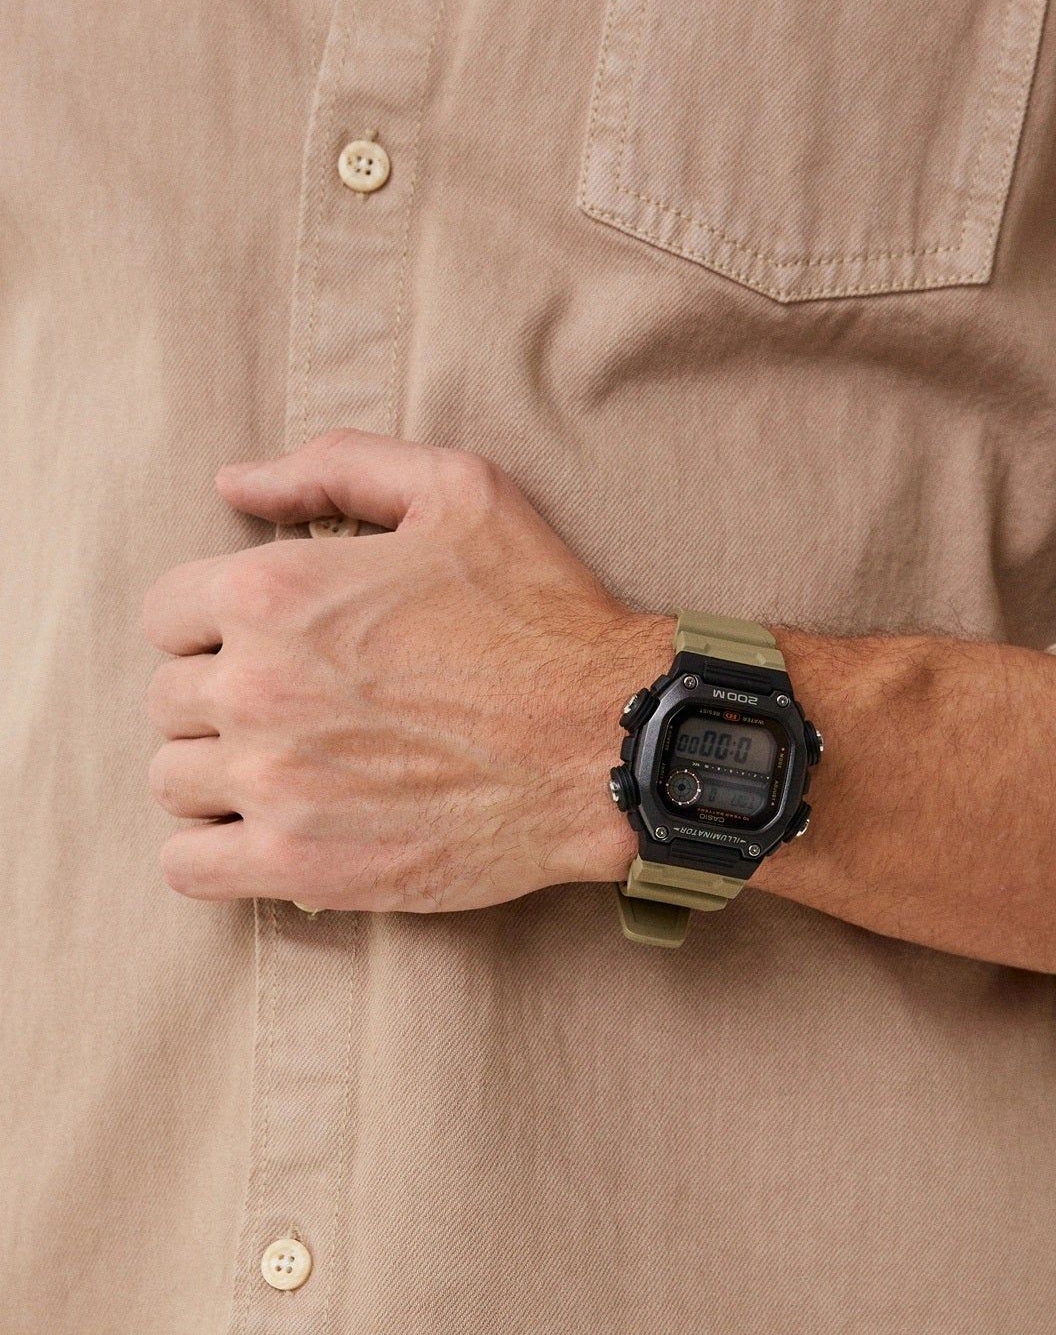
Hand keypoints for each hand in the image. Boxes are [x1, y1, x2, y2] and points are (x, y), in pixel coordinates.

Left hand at [143, 430, 667, 909]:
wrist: (609, 744)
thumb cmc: (543, 616)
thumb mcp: (458, 492)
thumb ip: (336, 466)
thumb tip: (235, 483)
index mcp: (273, 592)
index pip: (167, 614)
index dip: (215, 627)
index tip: (270, 649)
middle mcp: (256, 687)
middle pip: (170, 700)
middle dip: (221, 703)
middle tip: (295, 715)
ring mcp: (273, 784)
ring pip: (172, 783)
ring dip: (217, 780)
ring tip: (285, 776)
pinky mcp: (301, 864)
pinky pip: (187, 867)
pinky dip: (211, 855)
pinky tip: (264, 837)